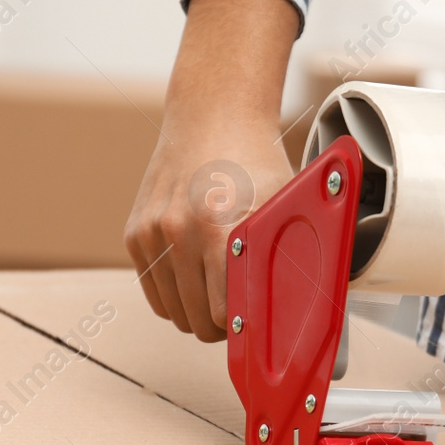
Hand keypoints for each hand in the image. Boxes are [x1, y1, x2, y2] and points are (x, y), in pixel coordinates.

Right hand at [125, 115, 292, 340]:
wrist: (213, 117)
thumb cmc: (257, 165)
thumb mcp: (284, 207)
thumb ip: (288, 257)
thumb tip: (308, 311)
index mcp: (220, 232)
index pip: (225, 316)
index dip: (245, 326)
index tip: (257, 324)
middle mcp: (179, 234)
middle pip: (197, 321)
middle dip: (221, 325)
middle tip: (241, 312)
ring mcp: (152, 234)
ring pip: (173, 313)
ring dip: (196, 312)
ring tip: (219, 294)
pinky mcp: (135, 234)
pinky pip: (153, 291)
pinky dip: (174, 295)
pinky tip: (196, 277)